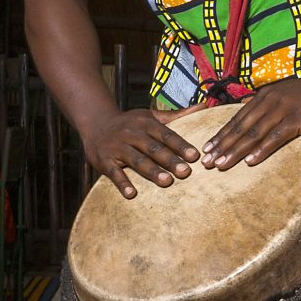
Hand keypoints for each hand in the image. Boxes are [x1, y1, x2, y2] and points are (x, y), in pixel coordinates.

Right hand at [85, 106, 203, 199]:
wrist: (96, 123)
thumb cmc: (130, 122)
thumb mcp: (151, 116)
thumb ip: (177, 115)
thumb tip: (204, 106)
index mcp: (145, 123)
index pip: (166, 135)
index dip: (180, 145)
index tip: (194, 156)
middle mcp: (131, 134)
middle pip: (153, 148)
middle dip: (169, 160)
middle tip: (185, 172)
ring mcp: (117, 147)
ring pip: (136, 160)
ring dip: (151, 171)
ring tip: (166, 182)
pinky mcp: (104, 160)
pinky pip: (114, 173)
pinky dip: (122, 183)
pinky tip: (132, 194)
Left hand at [200, 77, 300, 168]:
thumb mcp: (288, 93)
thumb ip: (268, 103)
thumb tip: (248, 109)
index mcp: (266, 95)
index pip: (237, 117)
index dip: (221, 134)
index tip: (206, 148)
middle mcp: (270, 101)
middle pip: (240, 127)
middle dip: (221, 145)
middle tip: (206, 162)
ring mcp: (284, 110)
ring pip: (254, 133)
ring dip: (235, 151)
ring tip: (221, 165)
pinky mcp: (299, 119)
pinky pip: (277, 137)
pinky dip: (262, 150)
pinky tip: (250, 162)